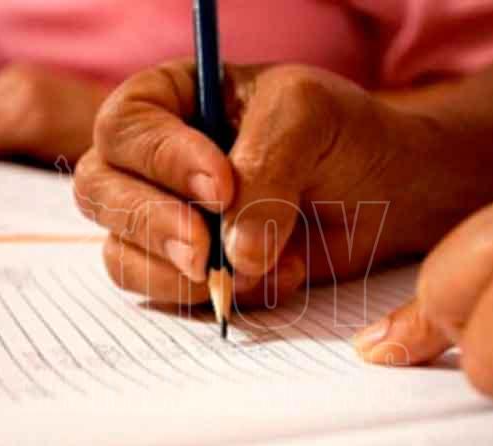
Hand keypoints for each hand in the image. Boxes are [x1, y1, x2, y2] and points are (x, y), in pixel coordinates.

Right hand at [74, 61, 461, 305]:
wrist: (390, 195)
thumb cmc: (346, 136)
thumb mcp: (308, 119)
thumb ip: (264, 171)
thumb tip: (233, 252)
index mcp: (172, 100)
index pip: (126, 127)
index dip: (162, 161)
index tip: (221, 186)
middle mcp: (155, 162)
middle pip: (102, 192)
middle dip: (154, 224)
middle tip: (205, 248)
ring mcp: (168, 220)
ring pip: (122, 254)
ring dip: (182, 271)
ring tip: (263, 262)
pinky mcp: (192, 272)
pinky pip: (168, 296)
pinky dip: (222, 297)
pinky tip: (280, 275)